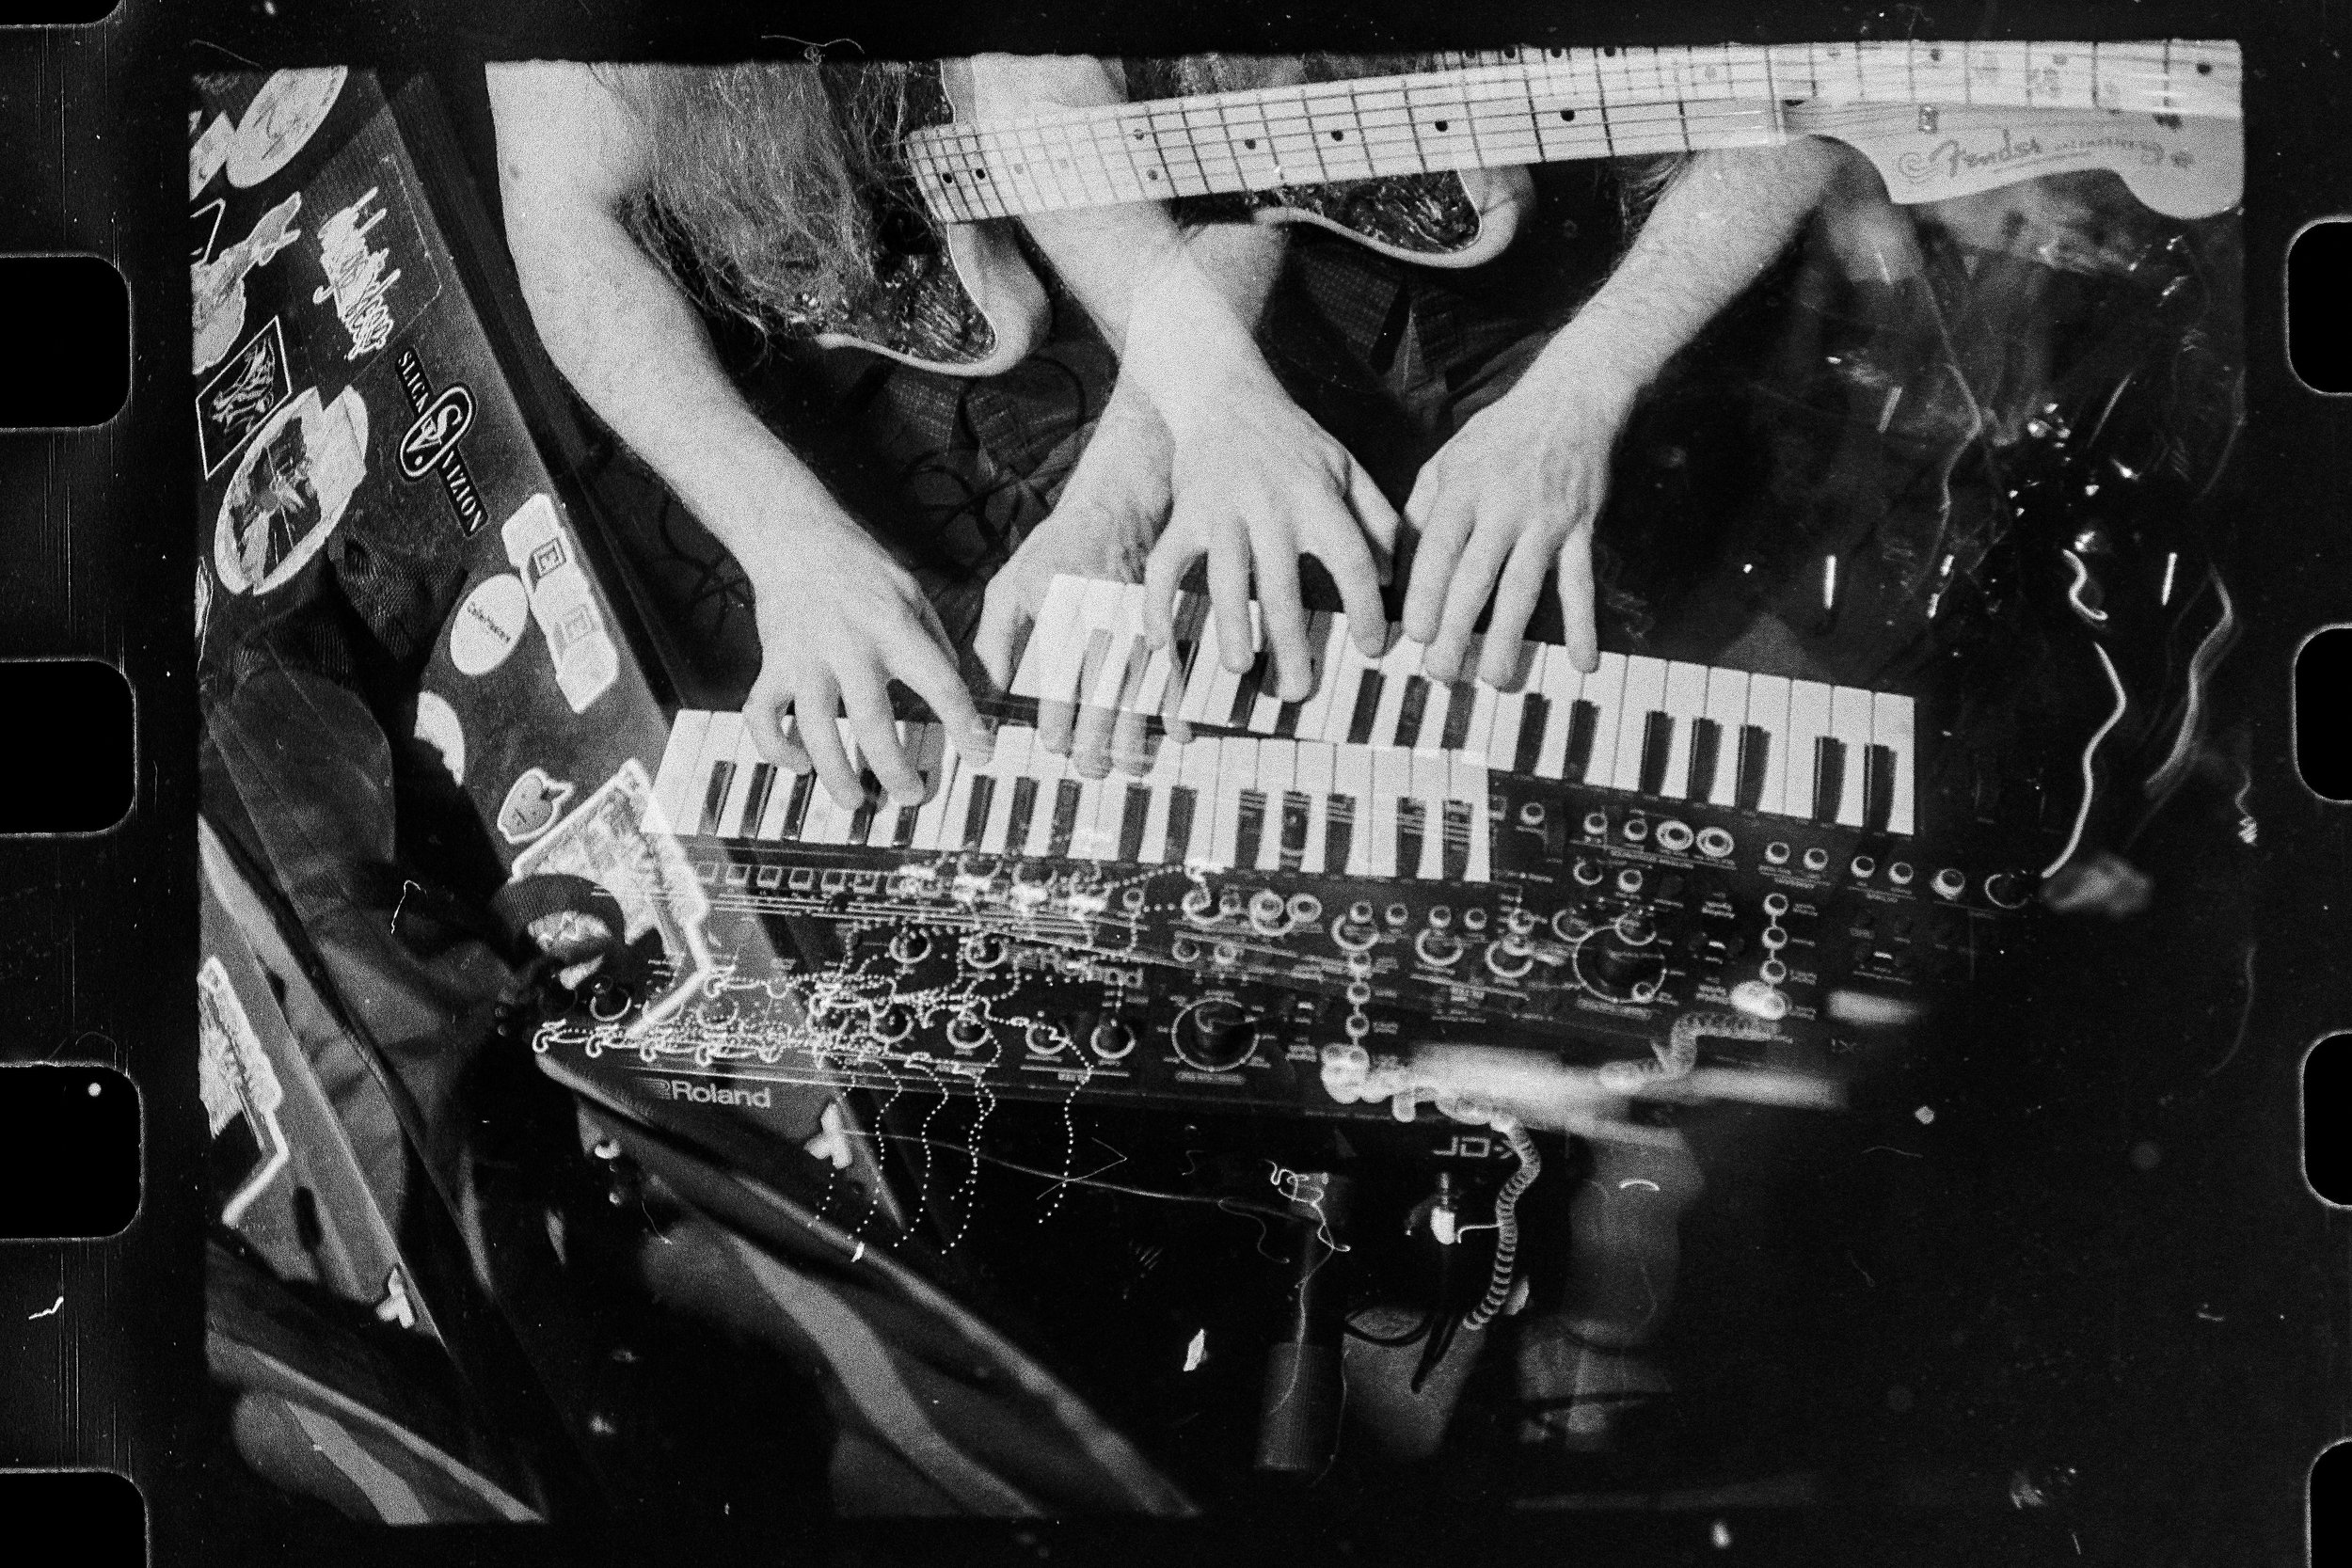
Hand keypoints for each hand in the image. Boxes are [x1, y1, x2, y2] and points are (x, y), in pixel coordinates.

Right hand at [741, 513, 988, 809]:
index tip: (981, 756)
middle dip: (894, 771)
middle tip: (913, 796)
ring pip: (813, 732)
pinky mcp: (772, 664)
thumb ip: (935, 642)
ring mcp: (804, 658)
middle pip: (871, 724)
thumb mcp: (912, 592)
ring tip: (857, 801)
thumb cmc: (861, 568)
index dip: (965, 725)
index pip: (939, 683)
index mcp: (893, 627)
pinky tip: (800, 764)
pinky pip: (763, 718)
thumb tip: (957, 690)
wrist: (794, 536)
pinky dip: (776, 748)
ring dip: (836, 776)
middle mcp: (848, 645)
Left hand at [978, 377, 1188, 777]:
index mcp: (1063, 613)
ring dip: (1138, 735)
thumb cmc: (1056, 551)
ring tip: (1129, 769)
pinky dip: (1177, 707)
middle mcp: (1105, 621)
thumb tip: (990, 693)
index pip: (1060, 678)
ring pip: (1142, 690)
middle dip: (1099, 741)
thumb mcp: (1010, 585)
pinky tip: (1176, 736)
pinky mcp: (1165, 623)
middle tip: (1090, 771)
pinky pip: (1174, 673)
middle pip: (1104, 694)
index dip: (1059, 720)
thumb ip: (994, 640)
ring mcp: (1140, 623)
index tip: (1054, 747)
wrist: (1120, 505)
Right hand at [1141, 379, 1397, 704]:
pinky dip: (1156, 605)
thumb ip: (1376, 518)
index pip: (1349, 560)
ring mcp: (1221, 512)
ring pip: (1224, 580)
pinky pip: (1164, 566)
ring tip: (1241, 669)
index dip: (1365, 607)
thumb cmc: (1293, 439)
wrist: (1225, 393)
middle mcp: (1269, 507)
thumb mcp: (1346, 467)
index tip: (1373, 649)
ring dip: (1230, 628)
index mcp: (1317, 498)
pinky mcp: (1184, 515)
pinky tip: (1161, 644)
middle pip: (1281, 585)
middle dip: (1291, 643)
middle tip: (1298, 690)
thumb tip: (1391, 578)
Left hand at [1402, 360, 1636, 685]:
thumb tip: (1394, 569)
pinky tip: (1583, 661)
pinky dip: (1584, 624)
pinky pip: (1581, 582)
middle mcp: (1502, 506)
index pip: (1438, 549)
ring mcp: (1545, 520)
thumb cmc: (1498, 436)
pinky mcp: (1580, 529)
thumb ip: (1418, 512)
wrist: (1570, 399)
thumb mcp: (1445, 461)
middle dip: (1457, 629)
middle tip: (1441, 673)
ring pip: (1524, 587)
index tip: (1412, 634)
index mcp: (1462, 488)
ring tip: (1494, 679)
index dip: (1425, 594)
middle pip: (1476, 577)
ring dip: (1509, 637)